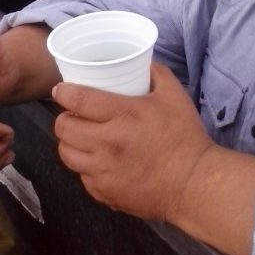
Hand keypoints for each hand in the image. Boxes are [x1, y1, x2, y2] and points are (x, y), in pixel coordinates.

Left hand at [52, 62, 214, 222]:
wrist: (194, 185)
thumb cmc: (185, 137)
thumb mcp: (175, 95)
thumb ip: (156, 72)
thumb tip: (141, 61)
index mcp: (124, 115)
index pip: (78, 100)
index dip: (63, 92)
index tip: (61, 90)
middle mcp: (107, 144)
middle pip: (64, 128)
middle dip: (64, 118)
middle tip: (73, 115)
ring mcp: (103, 171)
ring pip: (67, 154)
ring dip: (70, 142)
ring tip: (81, 137)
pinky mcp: (105, 193)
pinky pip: (82, 177)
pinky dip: (85, 167)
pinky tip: (98, 161)